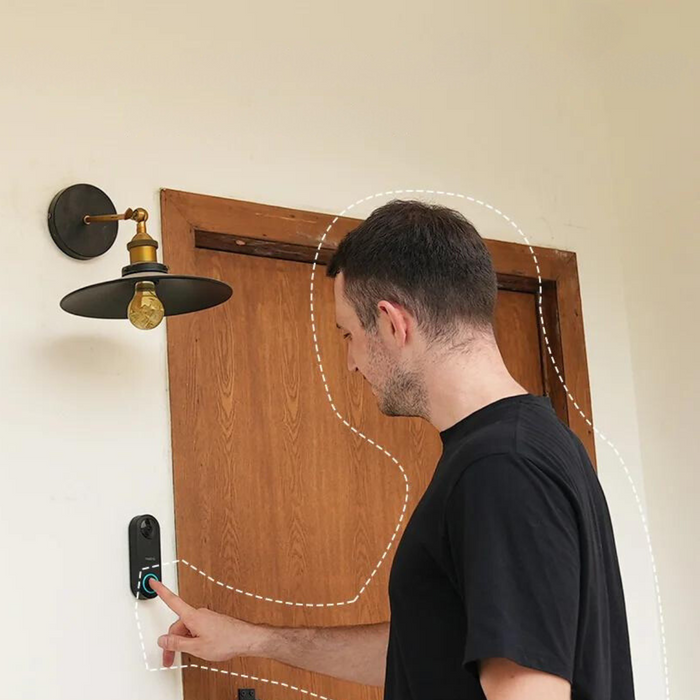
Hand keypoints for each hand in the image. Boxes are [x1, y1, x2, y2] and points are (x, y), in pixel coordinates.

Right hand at [150, 579, 268, 667]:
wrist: (245, 639)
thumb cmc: (226, 641)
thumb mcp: (196, 647)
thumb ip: (177, 643)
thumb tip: (163, 640)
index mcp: (193, 616)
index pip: (172, 600)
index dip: (161, 591)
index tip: (153, 581)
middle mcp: (199, 614)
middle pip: (177, 625)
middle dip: (171, 642)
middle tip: (168, 658)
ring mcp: (205, 617)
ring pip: (186, 629)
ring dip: (181, 642)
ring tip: (182, 657)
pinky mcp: (211, 622)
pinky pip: (195, 629)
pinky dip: (190, 639)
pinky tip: (194, 649)